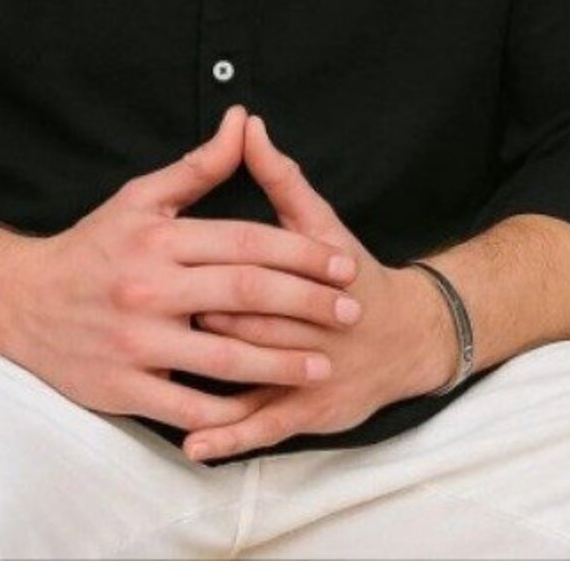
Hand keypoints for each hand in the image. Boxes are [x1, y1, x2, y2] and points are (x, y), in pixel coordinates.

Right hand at [0, 104, 362, 436]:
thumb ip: (199, 167)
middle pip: (247, 293)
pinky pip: (188, 407)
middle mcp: (149, 288)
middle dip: (308, 303)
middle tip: (351, 311)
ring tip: (324, 363)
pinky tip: (265, 407)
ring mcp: (136, 342)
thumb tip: (243, 120)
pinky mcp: (123, 387)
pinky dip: (230, 412)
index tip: (342, 265)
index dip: (301, 254)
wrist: (19, 302)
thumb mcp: (140, 198)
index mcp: (159, 240)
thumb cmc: (90, 247)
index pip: (246, 242)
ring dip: (283, 362)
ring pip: (226, 355)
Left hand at [182, 114, 455, 462]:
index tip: (174, 259)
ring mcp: (315, 372)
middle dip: (212, 316)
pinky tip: (192, 445)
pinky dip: (229, 438)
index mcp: (315, 269)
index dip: (219, 262)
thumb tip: (245, 124)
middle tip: (159, 312)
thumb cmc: (352, 271)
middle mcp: (318, 323)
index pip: (264, 261)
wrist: (410, 337)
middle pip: (259, 317)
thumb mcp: (318, 221)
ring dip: (214, 372)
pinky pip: (266, 427)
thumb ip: (279, 176)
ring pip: (261, 371)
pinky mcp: (312, 413)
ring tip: (163, 368)